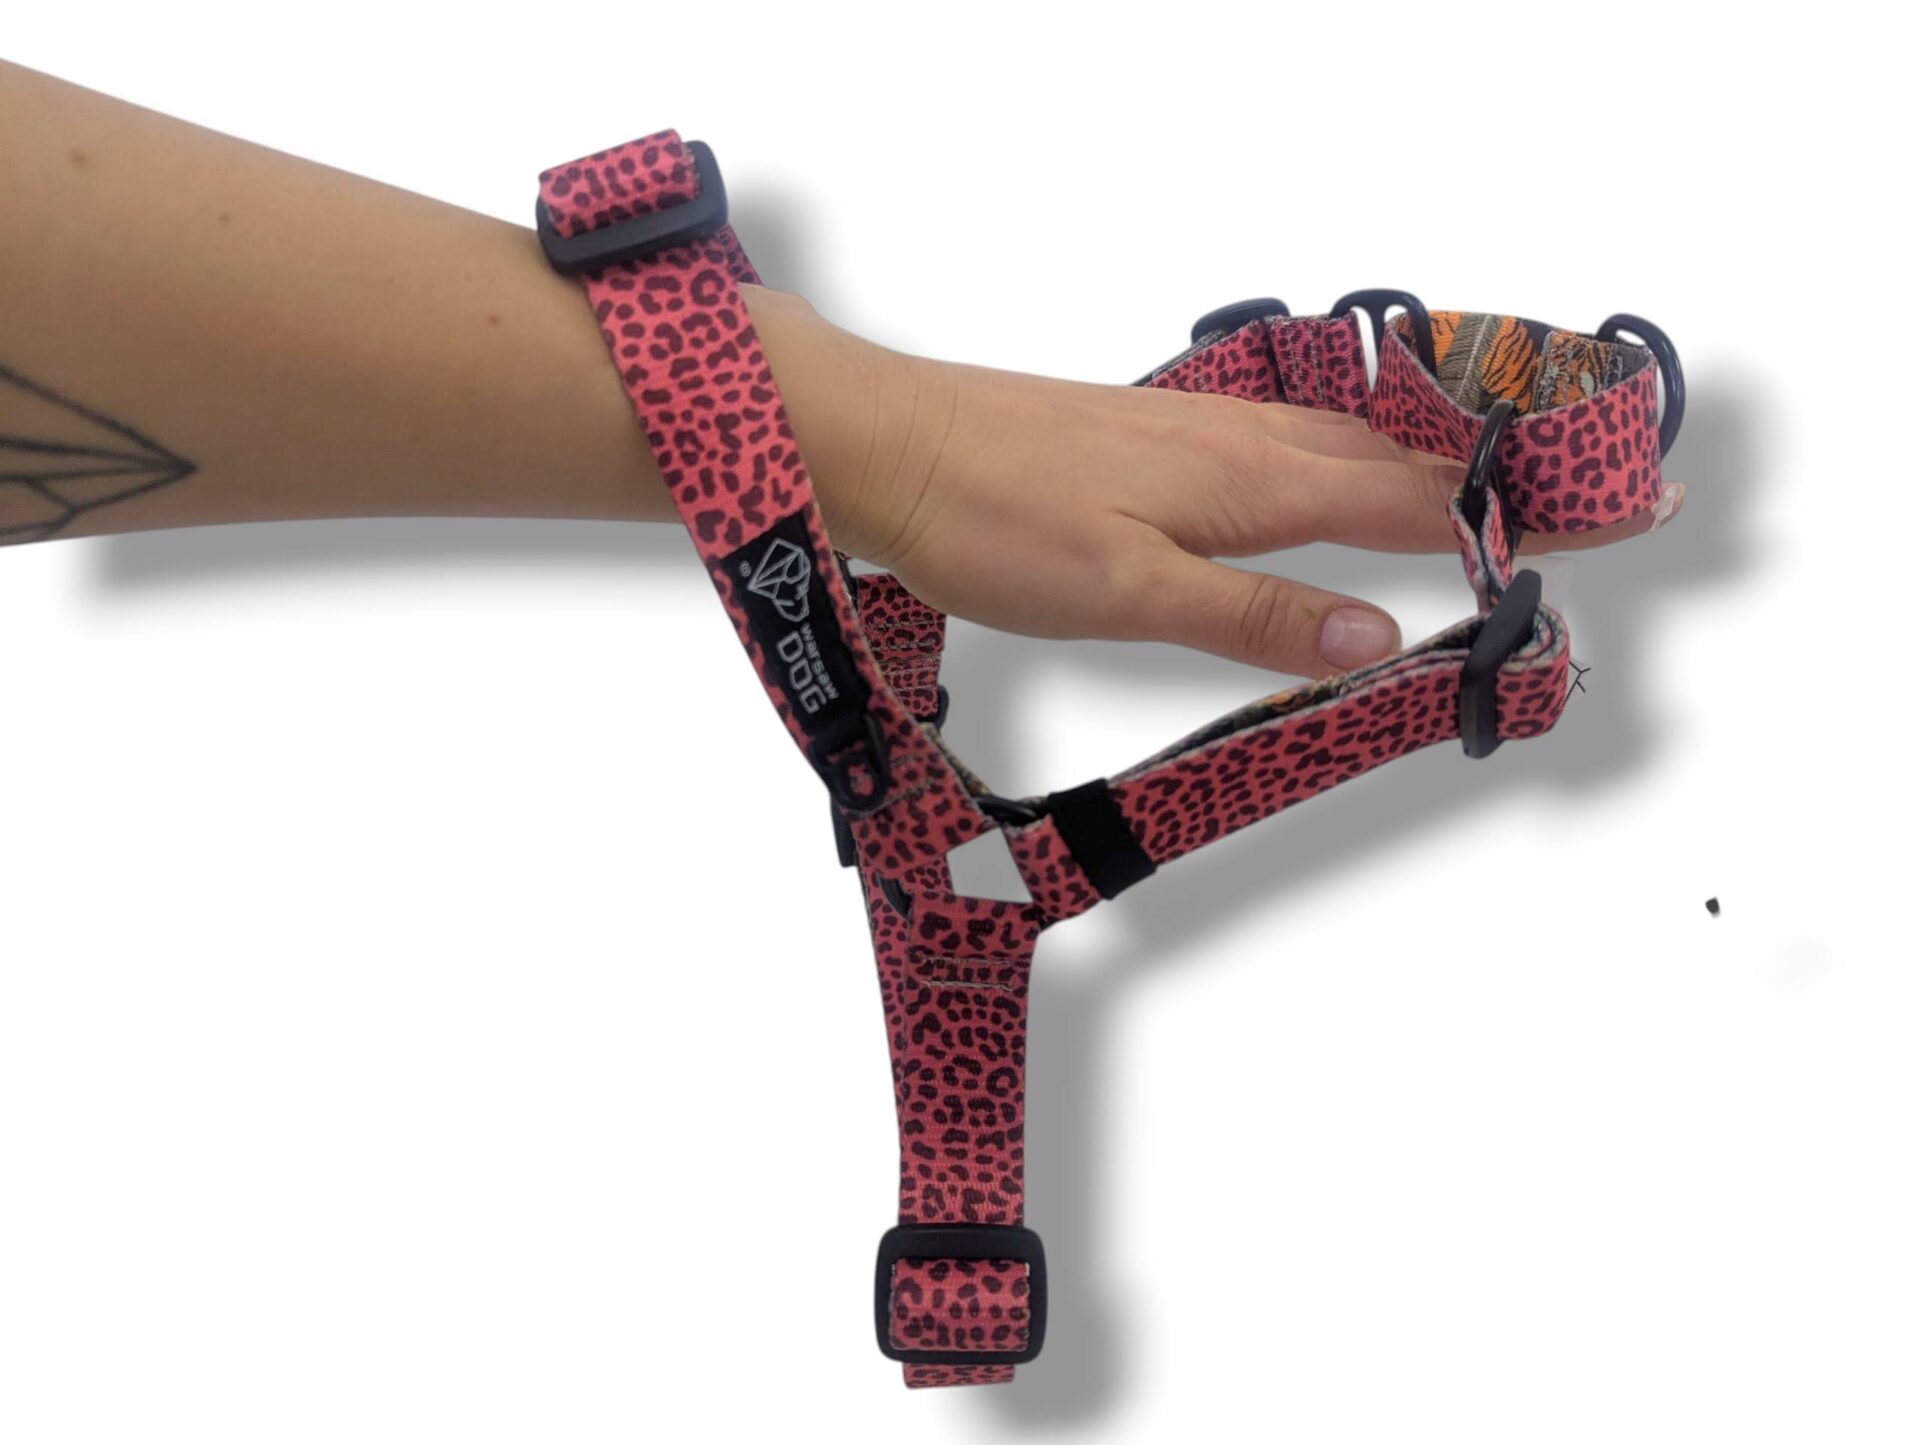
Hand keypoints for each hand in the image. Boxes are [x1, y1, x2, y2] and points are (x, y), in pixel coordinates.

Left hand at [748, 286, 1682, 679]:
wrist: (890, 444)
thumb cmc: (992, 514)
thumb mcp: (1126, 592)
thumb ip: (1253, 618)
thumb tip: (1379, 643)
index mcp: (1253, 484)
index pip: (1421, 504)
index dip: (1523, 520)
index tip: (1624, 514)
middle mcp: (1243, 446)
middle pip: (1405, 466)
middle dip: (1506, 490)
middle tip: (1598, 503)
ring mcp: (1201, 434)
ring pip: (1348, 450)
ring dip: (1433, 473)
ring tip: (1498, 495)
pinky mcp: (1159, 437)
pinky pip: (1290, 445)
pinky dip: (1350, 461)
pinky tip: (1337, 473)